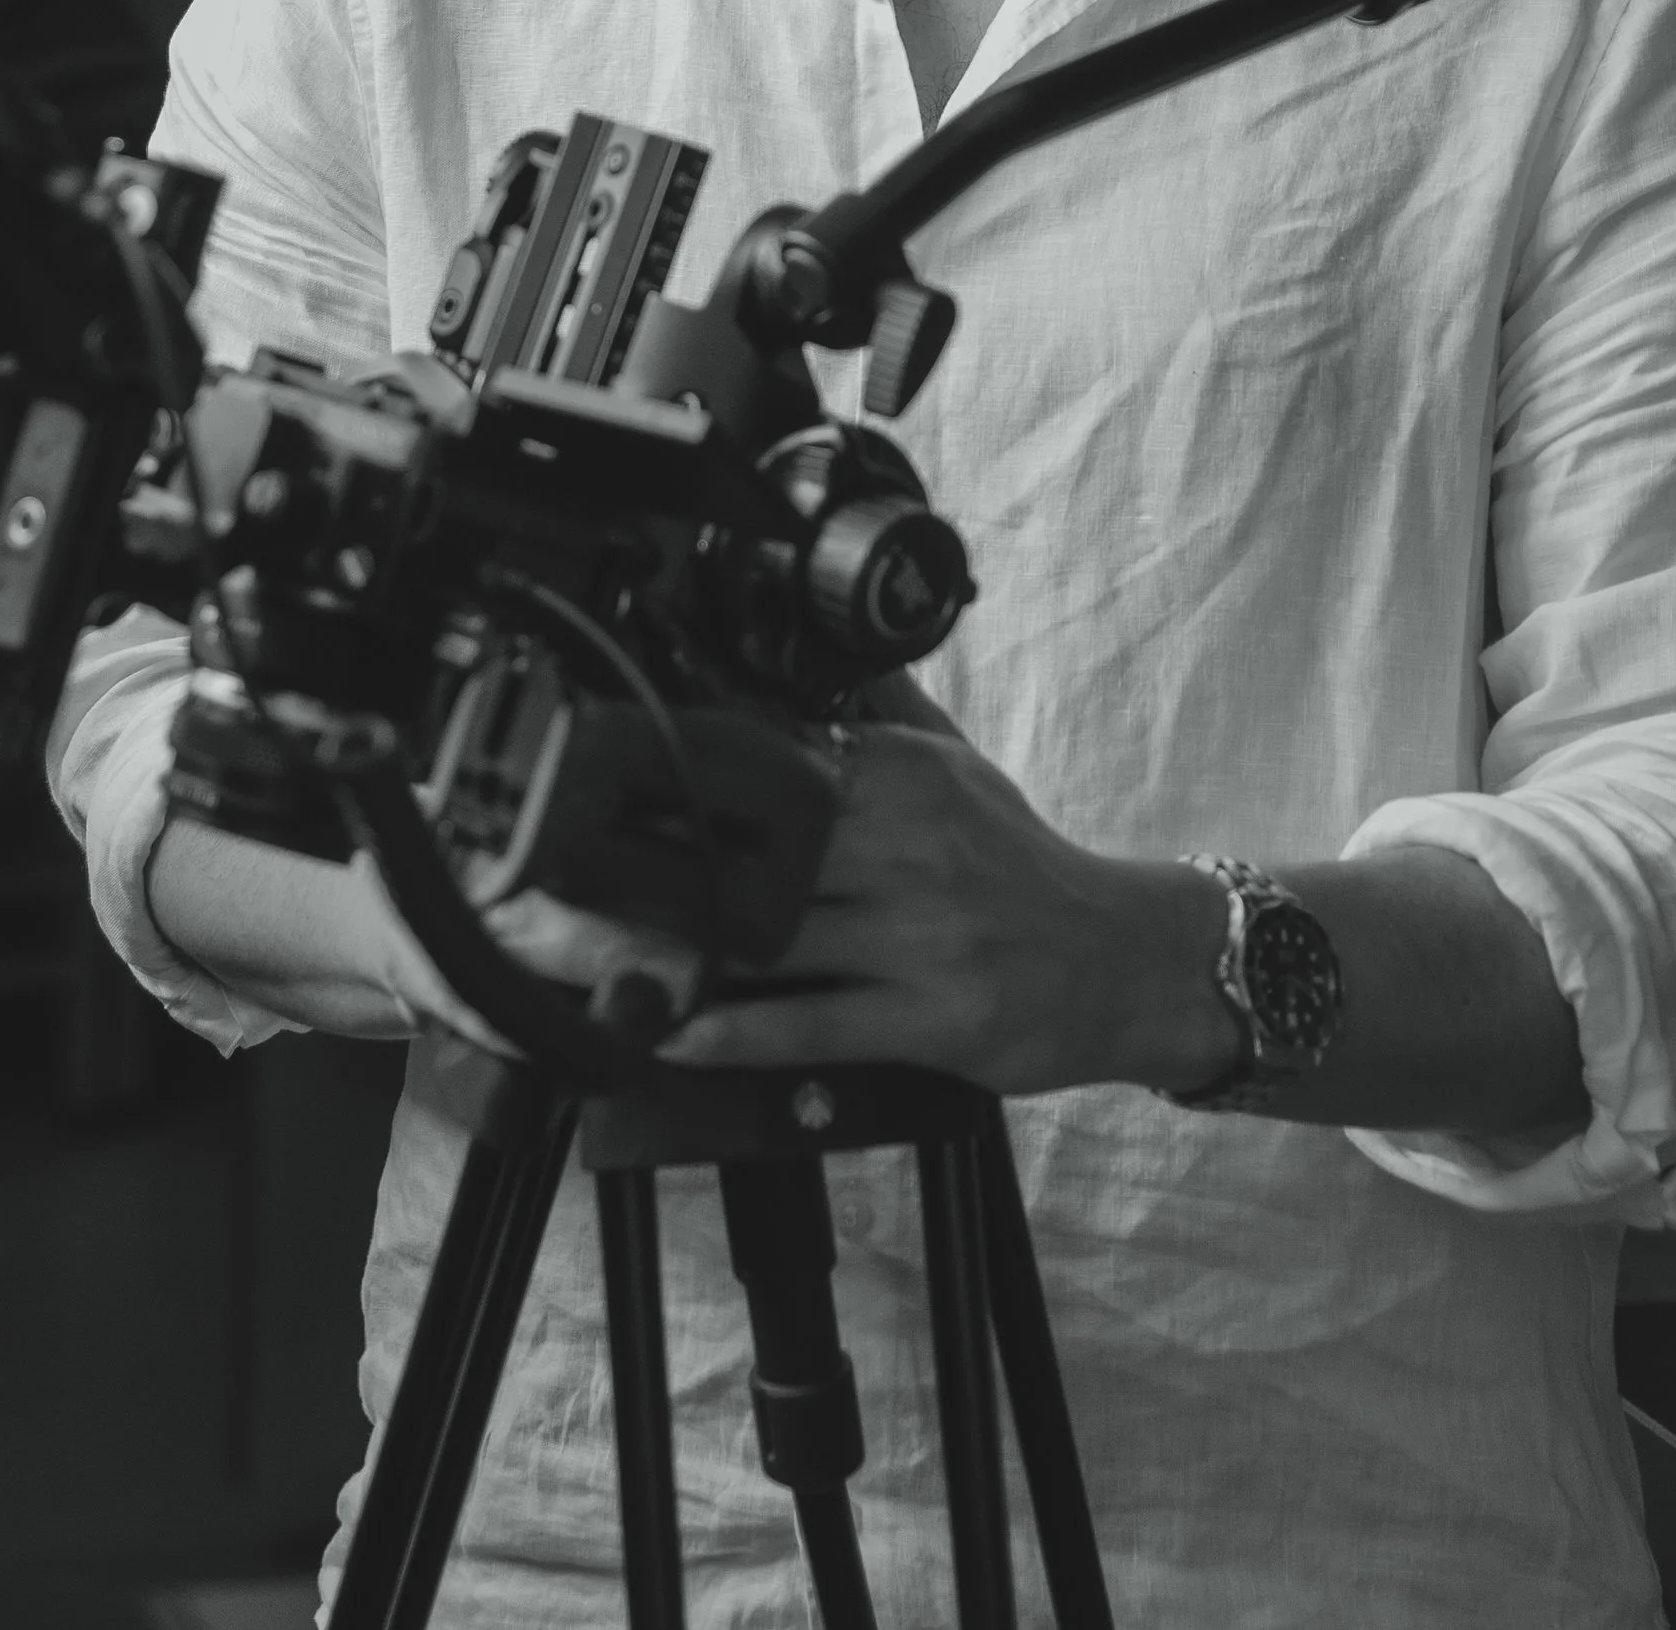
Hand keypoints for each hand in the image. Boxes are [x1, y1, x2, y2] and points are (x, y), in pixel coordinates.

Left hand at [491, 727, 1235, 1097]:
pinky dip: (734, 1029)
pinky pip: (814, 1022)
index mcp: (903, 777)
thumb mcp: (960, 769)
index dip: (682, 776)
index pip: (773, 764)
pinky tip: (673, 1029)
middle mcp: (910, 846)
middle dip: (653, 863)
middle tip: (553, 874)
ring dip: (670, 950)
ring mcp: (922, 936)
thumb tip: (817, 646)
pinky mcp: (933, 1018)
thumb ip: (882, 712)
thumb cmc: (1023, 868)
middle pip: (756, 851)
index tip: (599, 779)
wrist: (1123, 961)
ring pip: (772, 938)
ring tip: (580, 952)